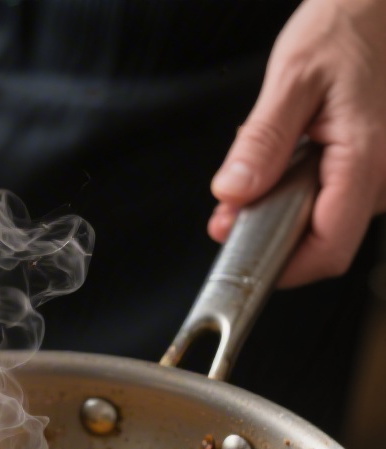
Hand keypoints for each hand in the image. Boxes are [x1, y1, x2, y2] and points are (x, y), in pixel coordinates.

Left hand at [208, 0, 385, 286]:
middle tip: (235, 201)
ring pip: (328, 218)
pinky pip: (337, 195)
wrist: (384, 3)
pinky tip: (297, 150)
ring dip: (287, 203)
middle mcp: (385, 177)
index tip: (242, 253)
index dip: (282, 266)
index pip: (327, 251)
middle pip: (325, 240)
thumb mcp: (294, 75)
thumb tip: (234, 193)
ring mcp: (385, 175)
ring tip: (273, 156)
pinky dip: (305, 184)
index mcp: (367, 160)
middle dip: (273, 228)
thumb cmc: (352, 22)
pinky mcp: (378, 168)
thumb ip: (262, 141)